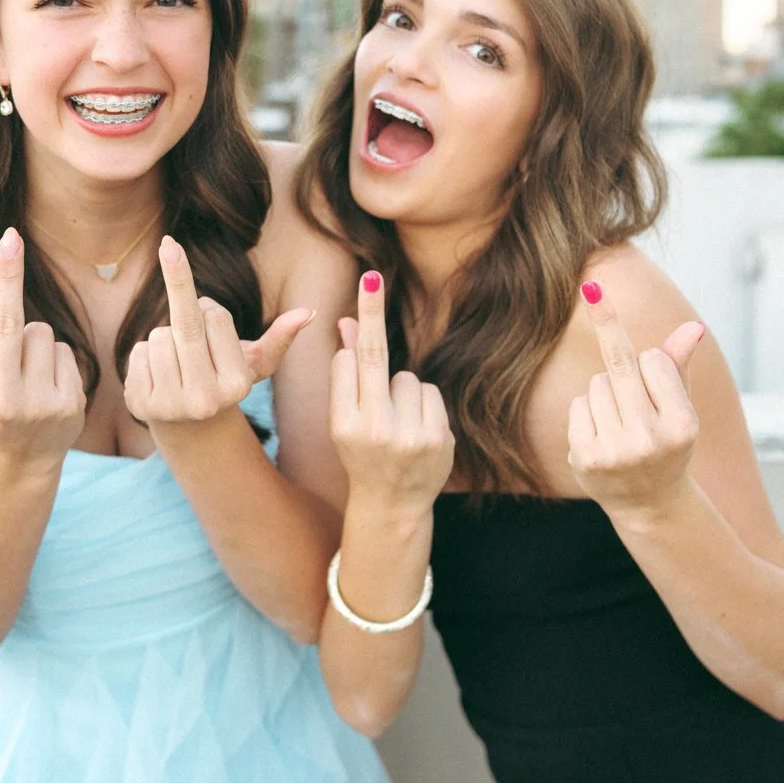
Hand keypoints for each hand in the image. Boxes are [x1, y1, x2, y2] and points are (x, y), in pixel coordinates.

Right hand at [0, 227, 86, 465]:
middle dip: (8, 272)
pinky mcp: (71, 404)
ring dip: (33, 342)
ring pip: (40, 333)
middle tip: (10, 235)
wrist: (21, 465)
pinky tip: (47, 385)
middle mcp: (5, 401)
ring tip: (24, 374)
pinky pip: (65, 351)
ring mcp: (41, 403)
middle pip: (9, 321)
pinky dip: (56, 359)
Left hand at [123, 235, 313, 424]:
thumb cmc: (224, 379)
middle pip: (186, 324)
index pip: (216, 317)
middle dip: (178, 282)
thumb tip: (307, 312)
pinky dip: (145, 354)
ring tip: (178, 360)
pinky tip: (159, 374)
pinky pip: (137, 353)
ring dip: (165, 337)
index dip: (209, 308)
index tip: (210, 317)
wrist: (190, 426)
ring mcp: (170, 406)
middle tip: (169, 246)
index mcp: (237, 385)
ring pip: (158, 337)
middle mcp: (205, 400)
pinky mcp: (140, 406)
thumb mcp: (255, 363)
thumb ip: (280, 338)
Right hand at [330, 270, 452, 511]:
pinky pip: (429, 392)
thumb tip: (348, 324)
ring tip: (397, 424)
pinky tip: (416, 429)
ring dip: (402, 392)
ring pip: (406, 378)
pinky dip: (422, 404)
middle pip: (375, 359)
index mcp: (344, 427)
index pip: (348, 365)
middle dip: (372, 315)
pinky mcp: (439, 439)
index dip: (356, 335)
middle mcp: (375, 431)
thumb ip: (347, 374)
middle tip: (371, 278)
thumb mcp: (346, 419)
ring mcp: (410, 437)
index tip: (364, 287)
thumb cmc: (363, 453)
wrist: (392, 504)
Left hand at [567, 280, 703, 514]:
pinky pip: (578, 403)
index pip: (653, 359)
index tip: (654, 366)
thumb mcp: (681, 406)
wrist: (648, 502)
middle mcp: (649, 440)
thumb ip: (681, 364)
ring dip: (606, 392)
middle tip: (594, 296)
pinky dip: (588, 409)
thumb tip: (694, 326)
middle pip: (620, 366)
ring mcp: (615, 451)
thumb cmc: (666, 442)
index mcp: (683, 425)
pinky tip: (603, 434)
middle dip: (614, 347)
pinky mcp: (586, 457)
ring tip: (622, 421)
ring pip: (597, 383)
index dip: (652, 362)